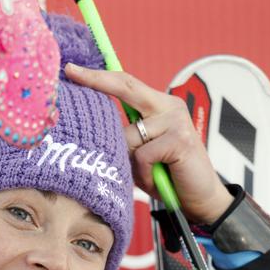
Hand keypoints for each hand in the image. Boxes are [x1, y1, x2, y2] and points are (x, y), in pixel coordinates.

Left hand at [65, 64, 232, 223]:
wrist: (199, 200)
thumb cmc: (165, 176)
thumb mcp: (140, 152)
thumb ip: (124, 136)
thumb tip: (91, 126)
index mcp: (159, 106)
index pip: (125, 84)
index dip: (98, 77)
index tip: (72, 69)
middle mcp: (169, 106)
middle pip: (126, 87)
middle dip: (95, 80)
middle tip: (69, 70)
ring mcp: (176, 121)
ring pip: (128, 135)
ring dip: (130, 160)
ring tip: (146, 172)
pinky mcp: (180, 139)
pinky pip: (142, 155)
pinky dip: (143, 172)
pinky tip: (155, 178)